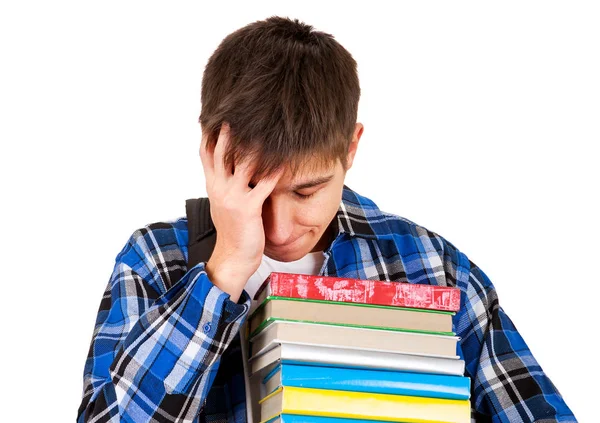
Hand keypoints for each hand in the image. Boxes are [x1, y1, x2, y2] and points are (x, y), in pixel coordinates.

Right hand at [199, 123, 282, 301]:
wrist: (233, 257)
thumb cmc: (233, 231)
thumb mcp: (223, 203)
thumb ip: (225, 183)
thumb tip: (231, 165)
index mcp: (213, 185)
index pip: (207, 153)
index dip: (210, 132)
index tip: (215, 114)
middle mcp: (219, 188)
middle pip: (222, 152)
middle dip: (228, 130)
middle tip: (236, 110)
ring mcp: (232, 197)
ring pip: (242, 164)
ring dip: (253, 145)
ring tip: (263, 126)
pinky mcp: (248, 208)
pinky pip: (263, 185)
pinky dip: (274, 171)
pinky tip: (284, 160)